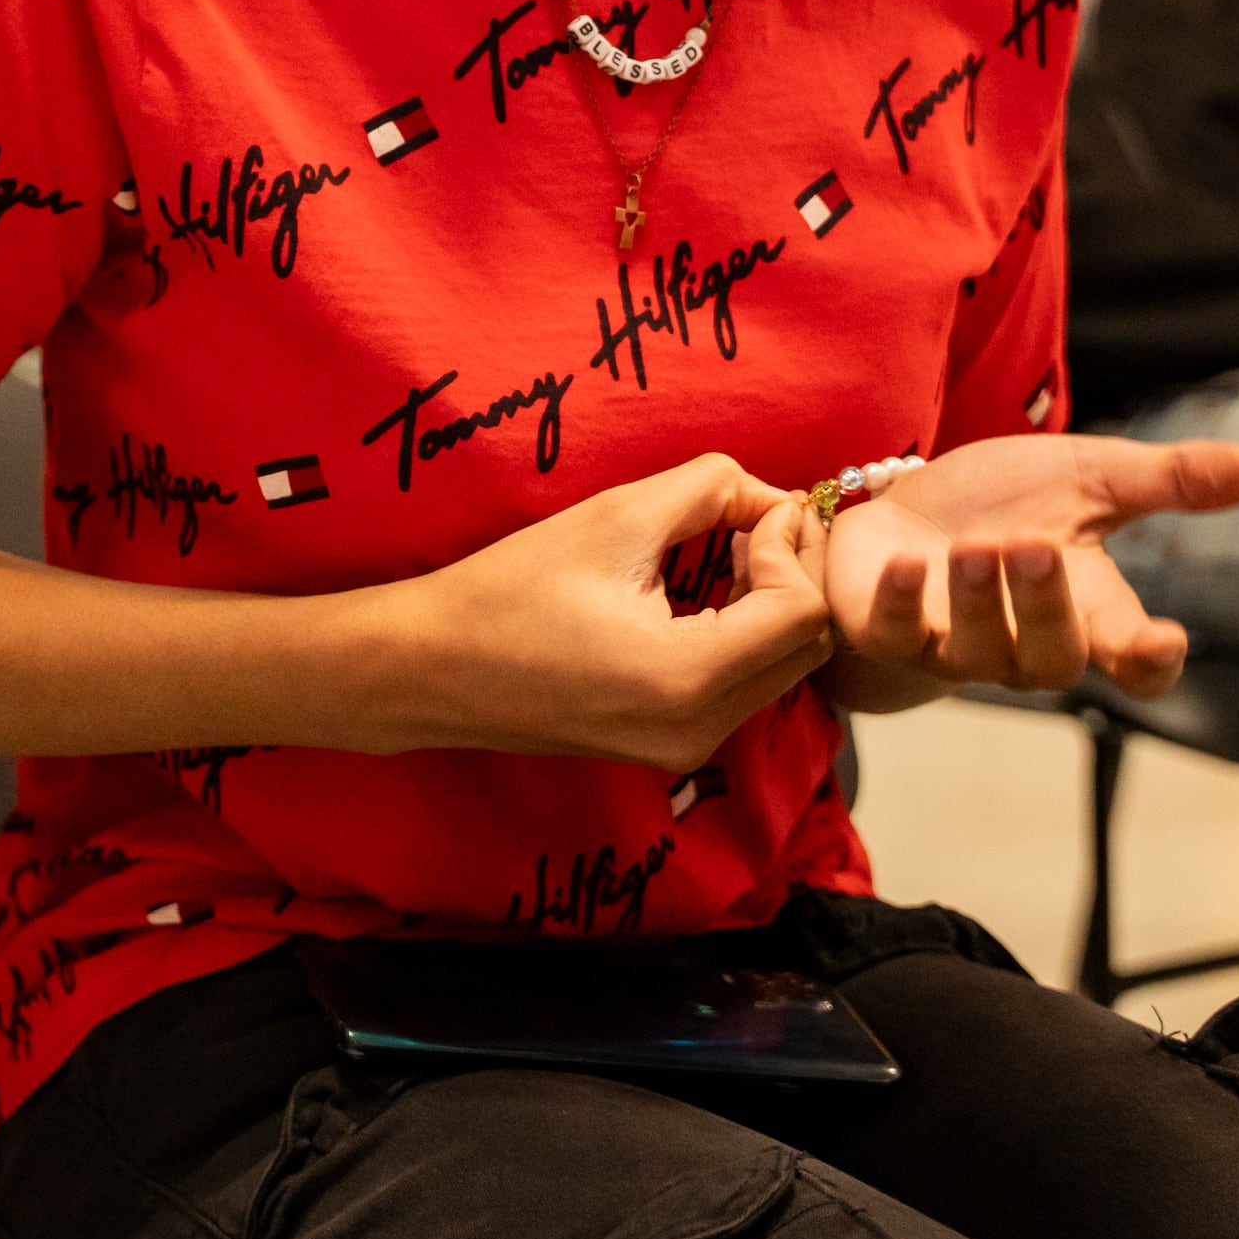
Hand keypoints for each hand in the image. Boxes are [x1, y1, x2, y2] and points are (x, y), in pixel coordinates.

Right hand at [375, 455, 835, 767]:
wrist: (432, 669)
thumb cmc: (510, 590)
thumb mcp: (614, 518)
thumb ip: (709, 489)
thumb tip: (768, 494)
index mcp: (687, 679)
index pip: (802, 610)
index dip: (790, 544)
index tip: (749, 505)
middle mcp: (700, 730)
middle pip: (806, 646)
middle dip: (793, 572)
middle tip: (751, 520)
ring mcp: (686, 748)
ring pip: (783, 669)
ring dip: (773, 604)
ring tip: (726, 550)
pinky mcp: (670, 748)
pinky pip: (745, 687)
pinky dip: (746, 635)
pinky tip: (704, 593)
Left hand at [823, 435, 1238, 698]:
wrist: (906, 507)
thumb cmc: (1007, 503)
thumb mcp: (1092, 479)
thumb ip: (1171, 480)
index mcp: (1087, 613)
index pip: (1135, 664)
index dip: (1150, 663)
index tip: (1165, 641)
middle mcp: (1024, 643)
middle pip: (1054, 660)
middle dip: (1047, 609)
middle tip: (1037, 549)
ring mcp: (952, 644)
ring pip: (977, 653)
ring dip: (979, 601)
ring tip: (976, 547)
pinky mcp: (885, 630)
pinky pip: (894, 637)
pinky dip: (901, 605)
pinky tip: (909, 566)